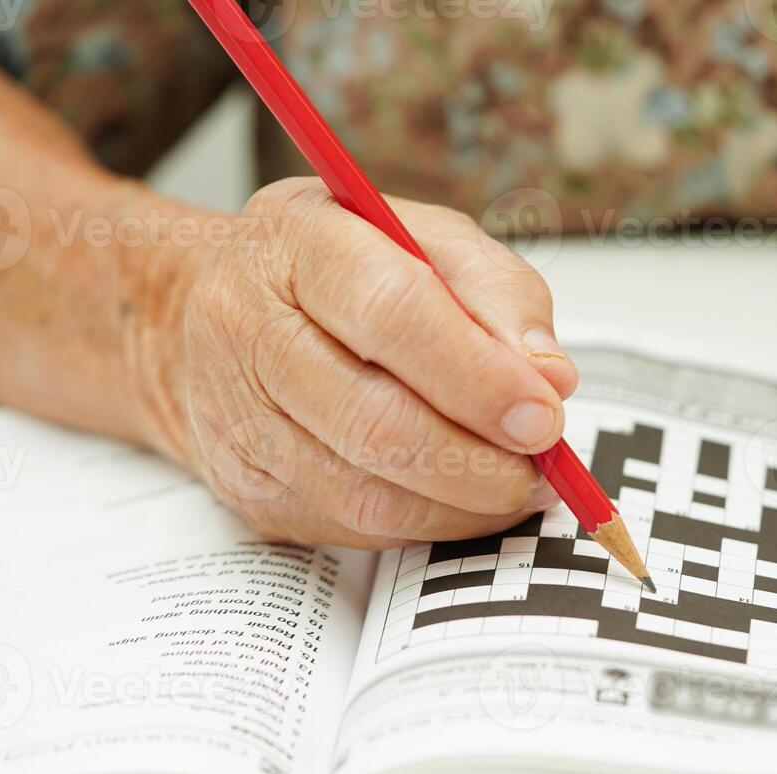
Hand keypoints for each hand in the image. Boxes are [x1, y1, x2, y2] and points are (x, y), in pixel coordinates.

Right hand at [144, 179, 576, 547]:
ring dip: (462, 504)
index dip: (477, 377)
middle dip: (478, 461)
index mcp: (300, 241)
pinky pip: (354, 529)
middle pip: (375, 422)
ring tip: (517, 486)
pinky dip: (428, 524)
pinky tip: (463, 499)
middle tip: (542, 470)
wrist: (225, 311)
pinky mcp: (248, 489)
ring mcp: (237, 418)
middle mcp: (249, 328)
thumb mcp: (433, 242)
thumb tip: (551, 378)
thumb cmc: (351, 269)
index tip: (545, 416)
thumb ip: (499, 296)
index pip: (392, 312)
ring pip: (365, 494)